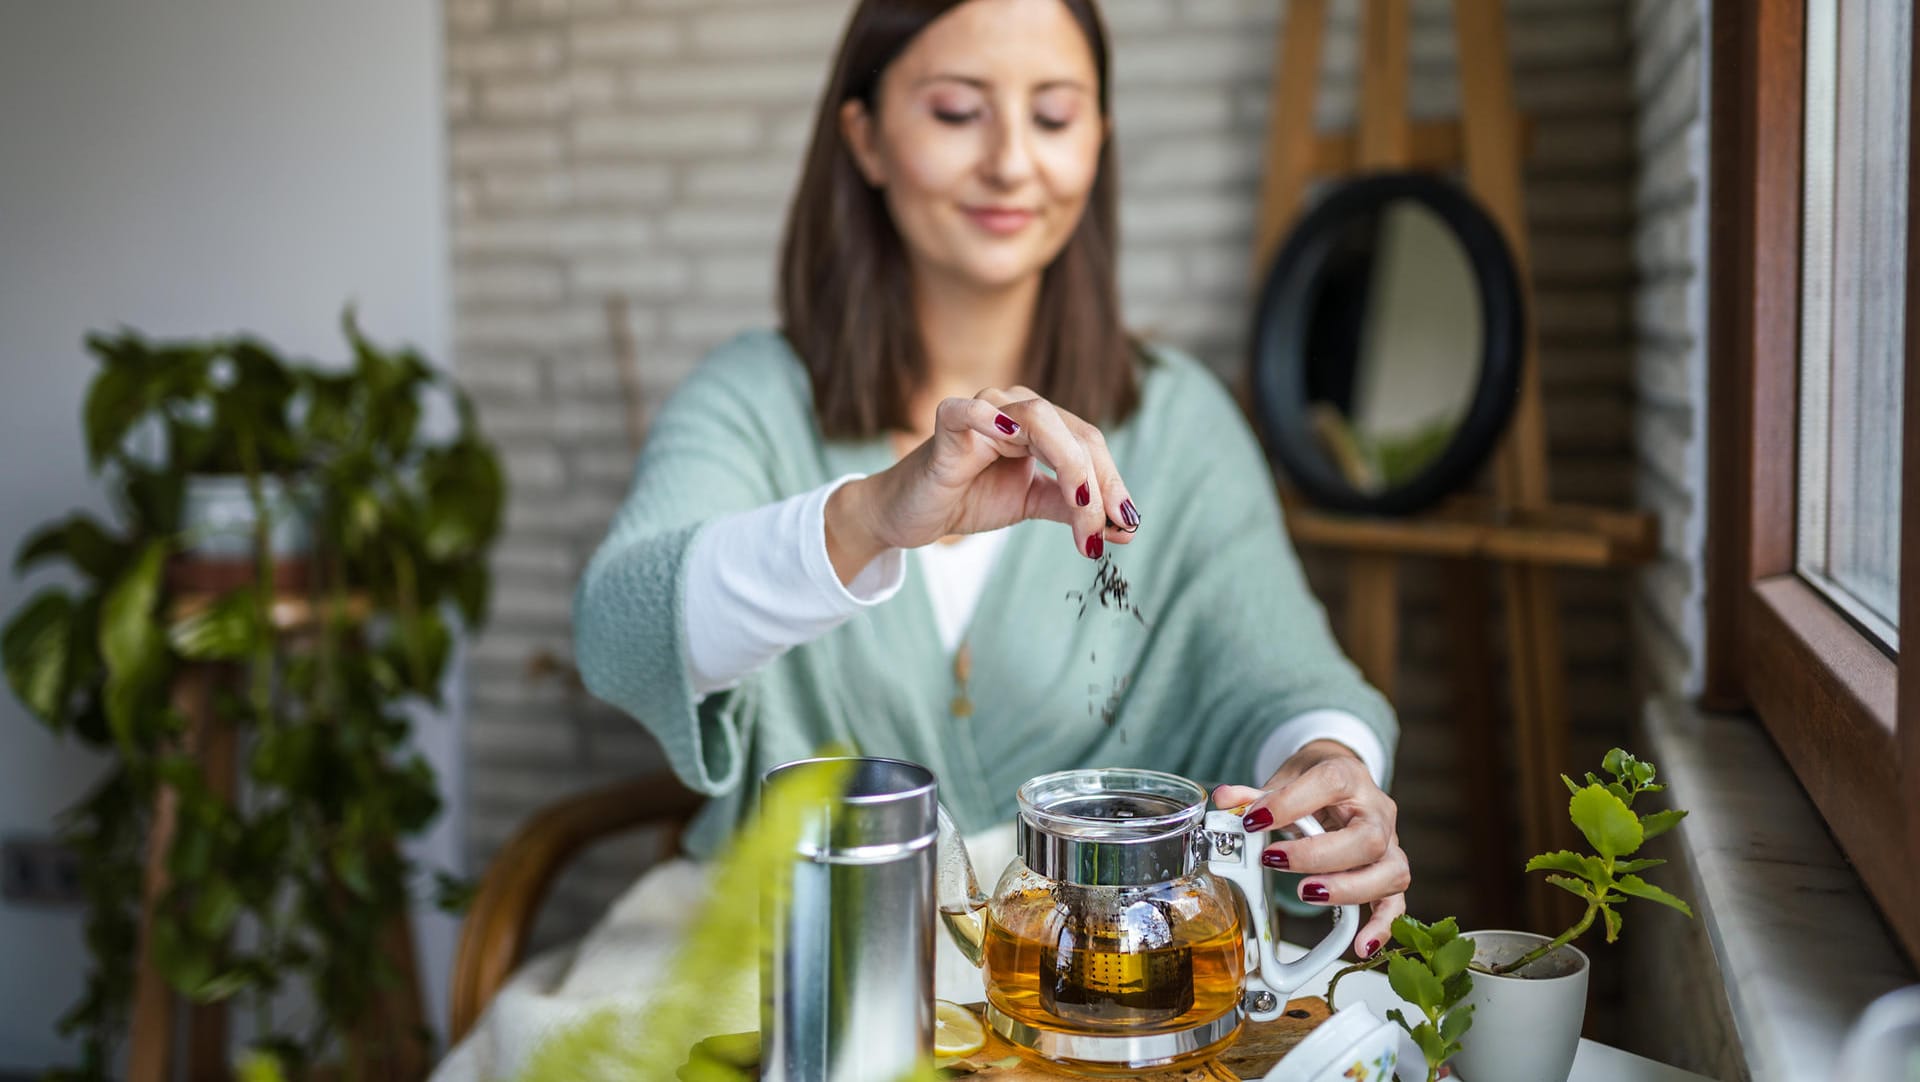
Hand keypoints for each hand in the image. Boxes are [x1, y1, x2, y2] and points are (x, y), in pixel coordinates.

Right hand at [824, 386, 1140, 578]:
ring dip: (1070, 468)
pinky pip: (970, 411)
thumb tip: (1125, 530)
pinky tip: (1010, 437)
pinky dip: (991, 419)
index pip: (1090, 444)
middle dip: (1097, 485)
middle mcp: (1017, 407)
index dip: (1113, 483)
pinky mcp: (947, 423)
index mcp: (1041, 423)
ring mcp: (983, 410)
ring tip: (1081, 508)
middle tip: (1104, 530)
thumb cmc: (969, 498)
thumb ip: (1074, 510)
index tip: (1128, 528)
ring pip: (1040, 422)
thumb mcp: (1031, 504)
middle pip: (1075, 434)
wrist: (911, 514)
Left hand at [1212, 740, 1408, 959]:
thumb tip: (1224, 801)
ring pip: (1390, 871)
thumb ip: (1255, 794)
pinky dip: (1381, 926)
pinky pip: (1396, 902)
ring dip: (1348, 889)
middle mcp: (1377, 810)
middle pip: (1368, 838)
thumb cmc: (1315, 781)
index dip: (1291, 802)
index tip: (1254, 821)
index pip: (1331, 782)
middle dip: (1318, 856)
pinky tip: (1360, 945)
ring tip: (1306, 892)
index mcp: (1348, 776)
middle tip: (1274, 861)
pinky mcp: (1389, 870)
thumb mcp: (1285, 778)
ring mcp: (1390, 843)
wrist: (1344, 781)